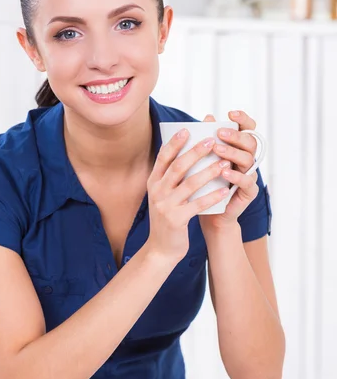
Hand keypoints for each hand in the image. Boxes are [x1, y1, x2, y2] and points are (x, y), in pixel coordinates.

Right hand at [146, 128, 232, 264]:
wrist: (160, 249)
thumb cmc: (167, 218)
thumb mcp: (163, 195)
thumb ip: (170, 177)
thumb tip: (186, 153)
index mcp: (153, 183)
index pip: (163, 158)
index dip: (174, 143)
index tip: (187, 129)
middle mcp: (157, 192)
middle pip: (178, 167)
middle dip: (195, 152)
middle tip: (211, 140)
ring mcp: (166, 206)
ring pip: (190, 184)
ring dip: (208, 171)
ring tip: (223, 162)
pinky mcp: (177, 220)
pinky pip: (198, 205)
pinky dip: (212, 196)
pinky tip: (225, 190)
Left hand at [199, 111, 258, 234]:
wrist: (209, 214)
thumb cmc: (205, 184)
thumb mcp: (203, 161)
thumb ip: (206, 141)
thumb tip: (207, 118)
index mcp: (238, 149)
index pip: (247, 129)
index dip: (243, 119)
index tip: (231, 113)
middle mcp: (247, 160)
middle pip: (250, 142)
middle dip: (235, 135)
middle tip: (220, 133)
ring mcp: (250, 175)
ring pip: (249, 159)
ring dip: (232, 152)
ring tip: (217, 150)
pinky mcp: (249, 191)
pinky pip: (247, 181)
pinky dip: (235, 176)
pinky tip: (223, 172)